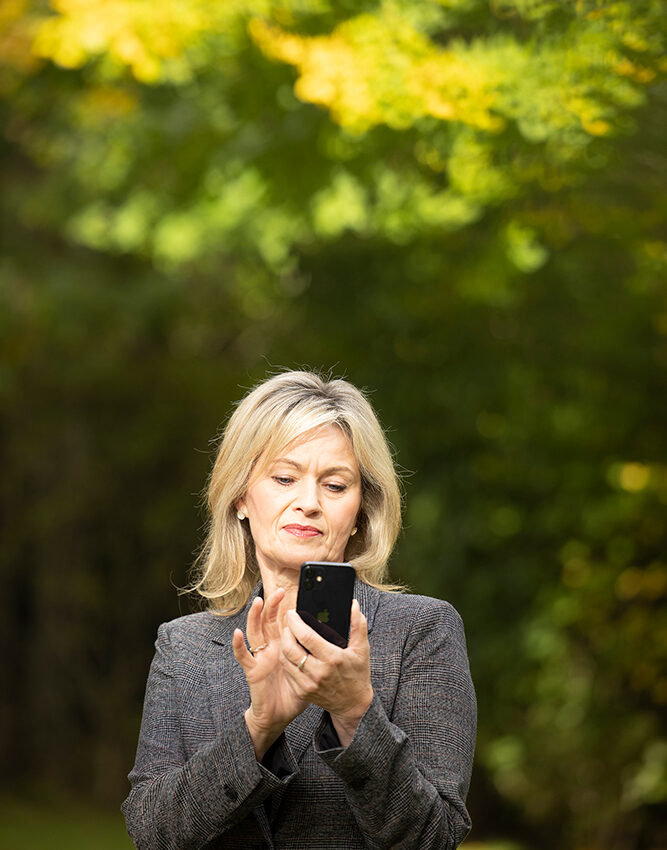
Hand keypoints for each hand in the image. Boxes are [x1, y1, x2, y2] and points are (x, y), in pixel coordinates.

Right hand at [233, 589, 307, 758]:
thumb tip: (339, 636)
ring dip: (254, 616)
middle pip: (268, 621)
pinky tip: (238, 633)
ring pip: (254, 632)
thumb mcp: (313, 668)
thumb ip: (322, 652)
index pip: (283, 620)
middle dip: (272, 605)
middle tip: (279, 591)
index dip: (284, 606)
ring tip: (259, 602)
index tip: (292, 591)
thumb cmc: (297, 690)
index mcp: (285, 645)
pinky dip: (239, 645)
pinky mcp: (253, 671)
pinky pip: (244, 656)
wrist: (280, 714)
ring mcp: (260, 657)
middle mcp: (271, 648)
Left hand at [281, 599, 373, 745]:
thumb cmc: (357, 673)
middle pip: (290, 647)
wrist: (353, 704)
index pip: (306, 637)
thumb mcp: (362, 649)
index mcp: (332, 658)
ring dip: (283, 644)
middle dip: (286, 631)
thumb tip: (353, 605)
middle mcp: (318, 672)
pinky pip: (287, 672)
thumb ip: (358, 624)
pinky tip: (291, 652)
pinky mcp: (302, 692)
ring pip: (285, 659)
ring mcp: (308, 684)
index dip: (295, 622)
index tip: (292, 613)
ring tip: (288, 635)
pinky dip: (286, 659)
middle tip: (288, 623)